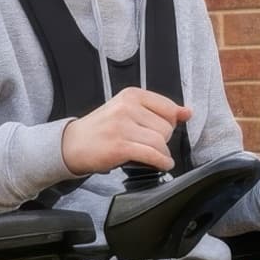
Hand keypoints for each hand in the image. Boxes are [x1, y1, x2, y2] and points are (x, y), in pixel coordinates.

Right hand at [60, 88, 190, 176]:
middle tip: (150, 145)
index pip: (168, 108)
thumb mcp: (128, 111)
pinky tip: (161, 164)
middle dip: (163, 140)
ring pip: (160, 142)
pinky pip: (152, 155)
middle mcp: (127, 107)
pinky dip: (161, 162)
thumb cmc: (101, 129)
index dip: (170, 123)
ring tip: (156, 157)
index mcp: (131, 95)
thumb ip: (158, 110)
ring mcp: (122, 127)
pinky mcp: (119, 146)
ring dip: (163, 153)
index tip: (162, 131)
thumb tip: (187, 112)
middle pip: (166, 127)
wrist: (72, 144)